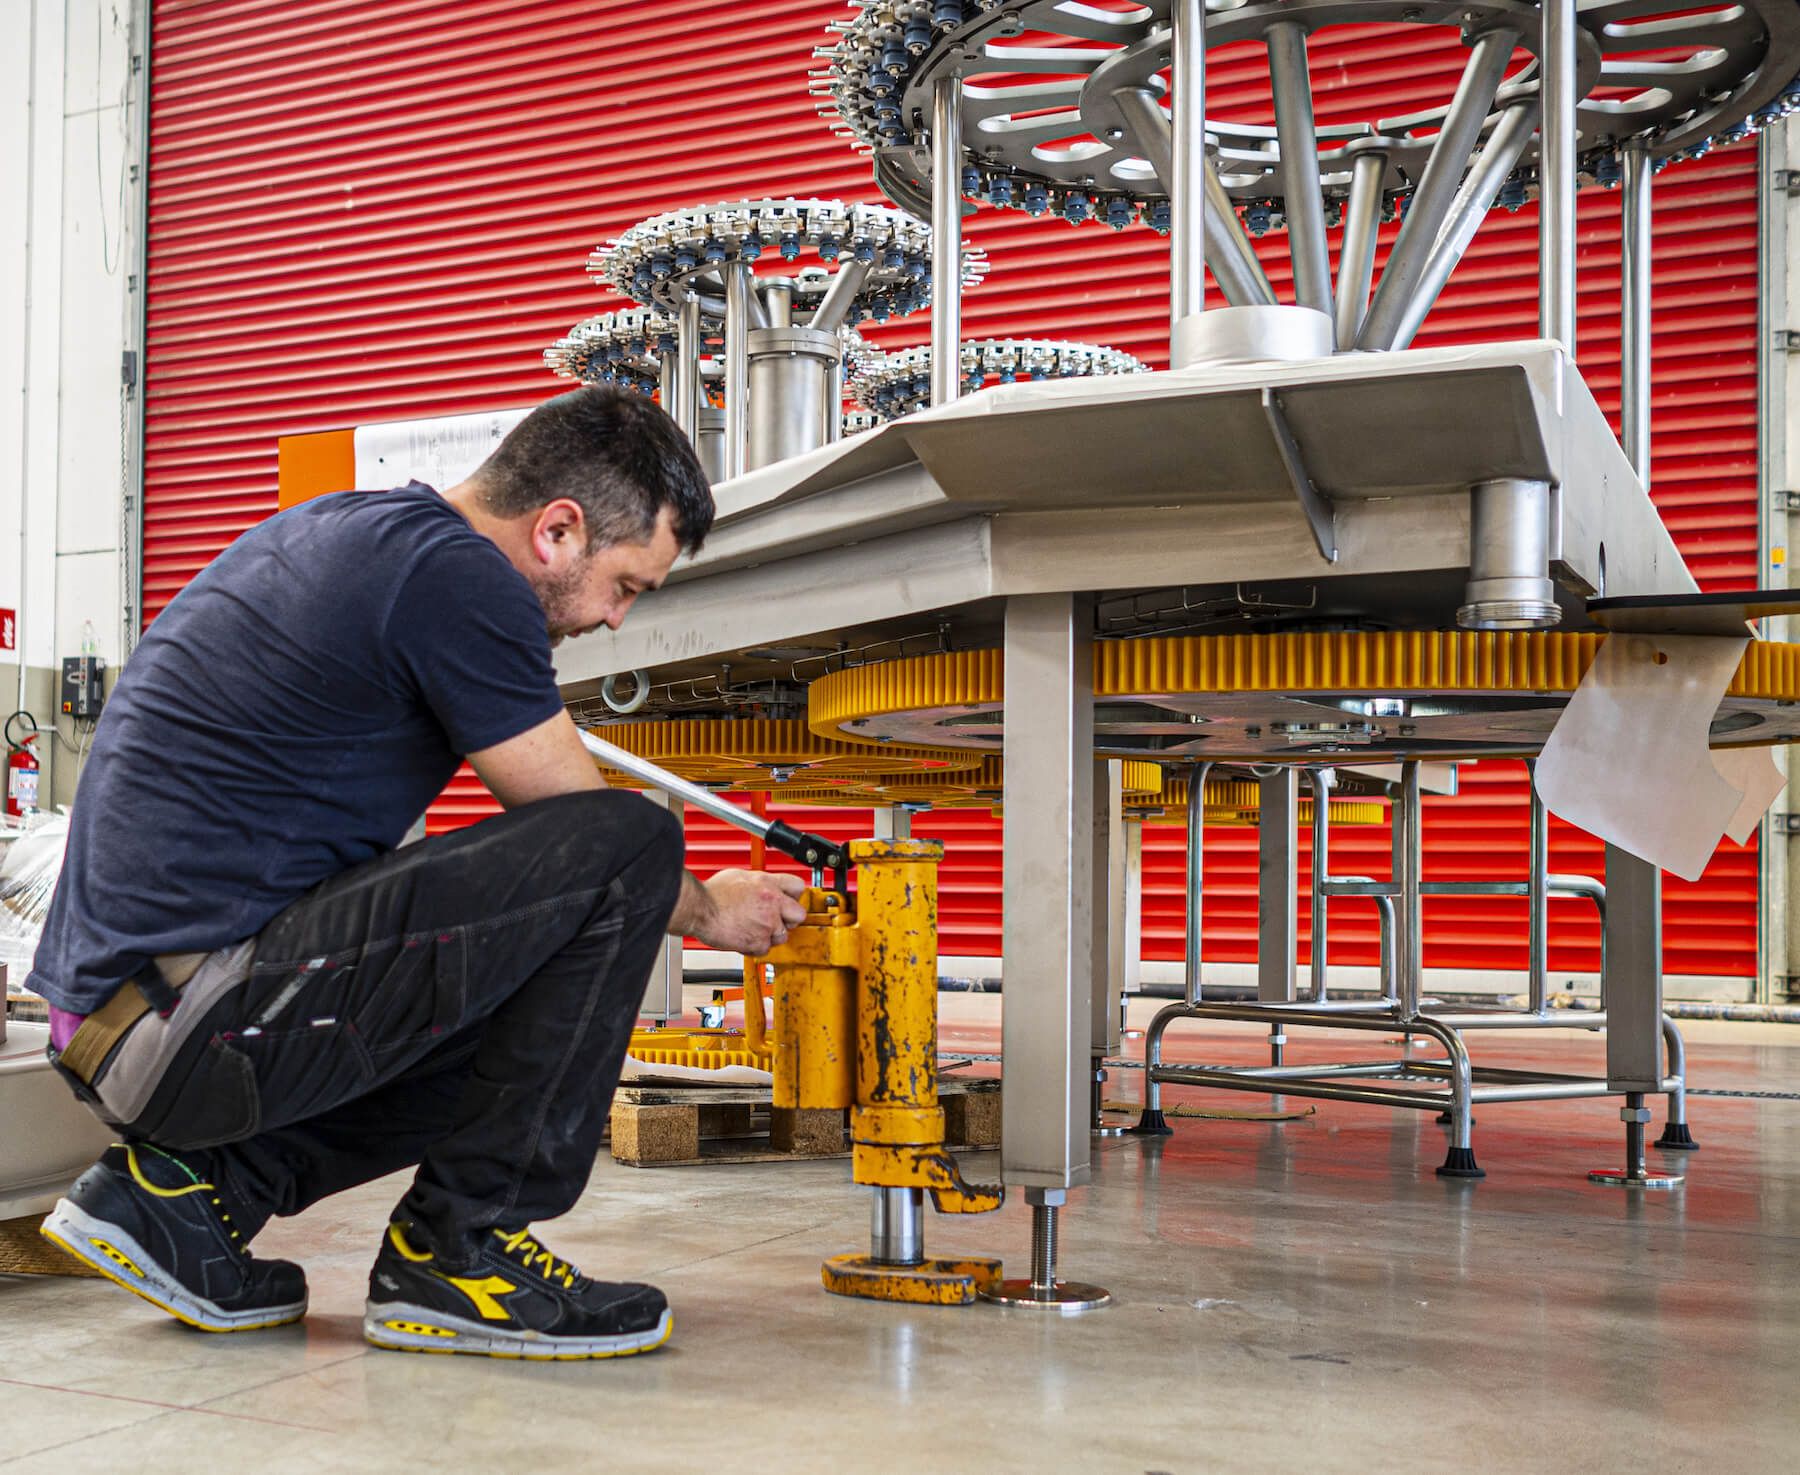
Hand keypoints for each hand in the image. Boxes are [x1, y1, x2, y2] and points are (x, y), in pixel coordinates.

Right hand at [690, 869, 807, 954]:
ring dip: (770, 935)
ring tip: (753, 929)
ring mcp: (767, 923)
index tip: (788, 901)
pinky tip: (744, 937)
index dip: (794, 896)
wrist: (700, 909)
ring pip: (782, 935)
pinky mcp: (758, 941)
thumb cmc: (713, 893)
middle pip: (799, 915)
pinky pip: (765, 949)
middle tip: (775, 919)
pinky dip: (755, 946)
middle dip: (788, 919)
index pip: (798, 887)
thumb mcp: (740, 876)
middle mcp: (772, 902)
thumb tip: (764, 886)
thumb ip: (759, 883)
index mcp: (768, 883)